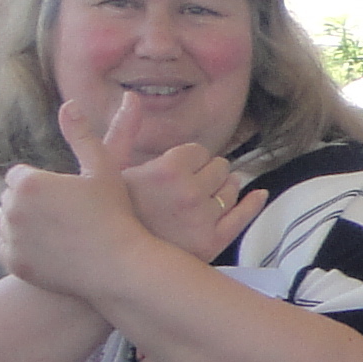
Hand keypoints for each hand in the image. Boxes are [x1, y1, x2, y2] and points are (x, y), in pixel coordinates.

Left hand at [0, 94, 155, 299]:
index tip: (58, 190)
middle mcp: (13, 210)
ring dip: (19, 221)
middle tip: (56, 210)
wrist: (119, 266)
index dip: (39, 181)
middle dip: (28, 201)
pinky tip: (12, 239)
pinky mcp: (15, 264)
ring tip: (48, 228)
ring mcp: (13, 240)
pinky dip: (4, 242)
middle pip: (10, 197)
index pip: (18, 175)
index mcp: (29, 183)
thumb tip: (69, 105)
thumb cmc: (114, 214)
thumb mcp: (102, 168)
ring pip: (5, 222)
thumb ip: (81, 136)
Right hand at [120, 136, 270, 259]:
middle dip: (206, 175)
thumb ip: (123, 130)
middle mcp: (189, 193)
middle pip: (220, 168)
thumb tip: (131, 96)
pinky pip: (243, 215)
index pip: (198, 152)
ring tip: (199, 203)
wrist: (111, 265)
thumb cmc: (108, 215)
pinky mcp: (213, 244)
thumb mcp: (107, 169)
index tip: (174, 174)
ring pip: (231, 190)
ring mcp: (203, 219)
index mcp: (167, 169)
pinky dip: (252, 203)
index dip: (187, 161)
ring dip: (222, 191)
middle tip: (187, 189)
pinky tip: (255, 196)